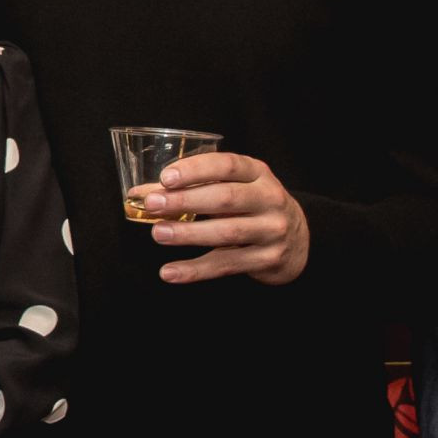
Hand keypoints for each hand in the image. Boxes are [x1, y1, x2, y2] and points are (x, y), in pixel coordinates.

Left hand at [133, 150, 310, 285]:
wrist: (298, 239)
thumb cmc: (252, 206)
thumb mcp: (232, 187)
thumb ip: (192, 187)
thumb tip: (139, 194)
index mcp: (258, 173)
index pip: (227, 165)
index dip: (196, 170)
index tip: (165, 177)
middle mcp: (269, 199)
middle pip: (226, 198)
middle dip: (186, 201)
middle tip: (153, 204)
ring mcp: (271, 230)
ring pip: (226, 233)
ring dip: (188, 234)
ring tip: (158, 233)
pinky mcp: (267, 259)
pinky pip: (226, 265)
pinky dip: (195, 270)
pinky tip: (170, 272)